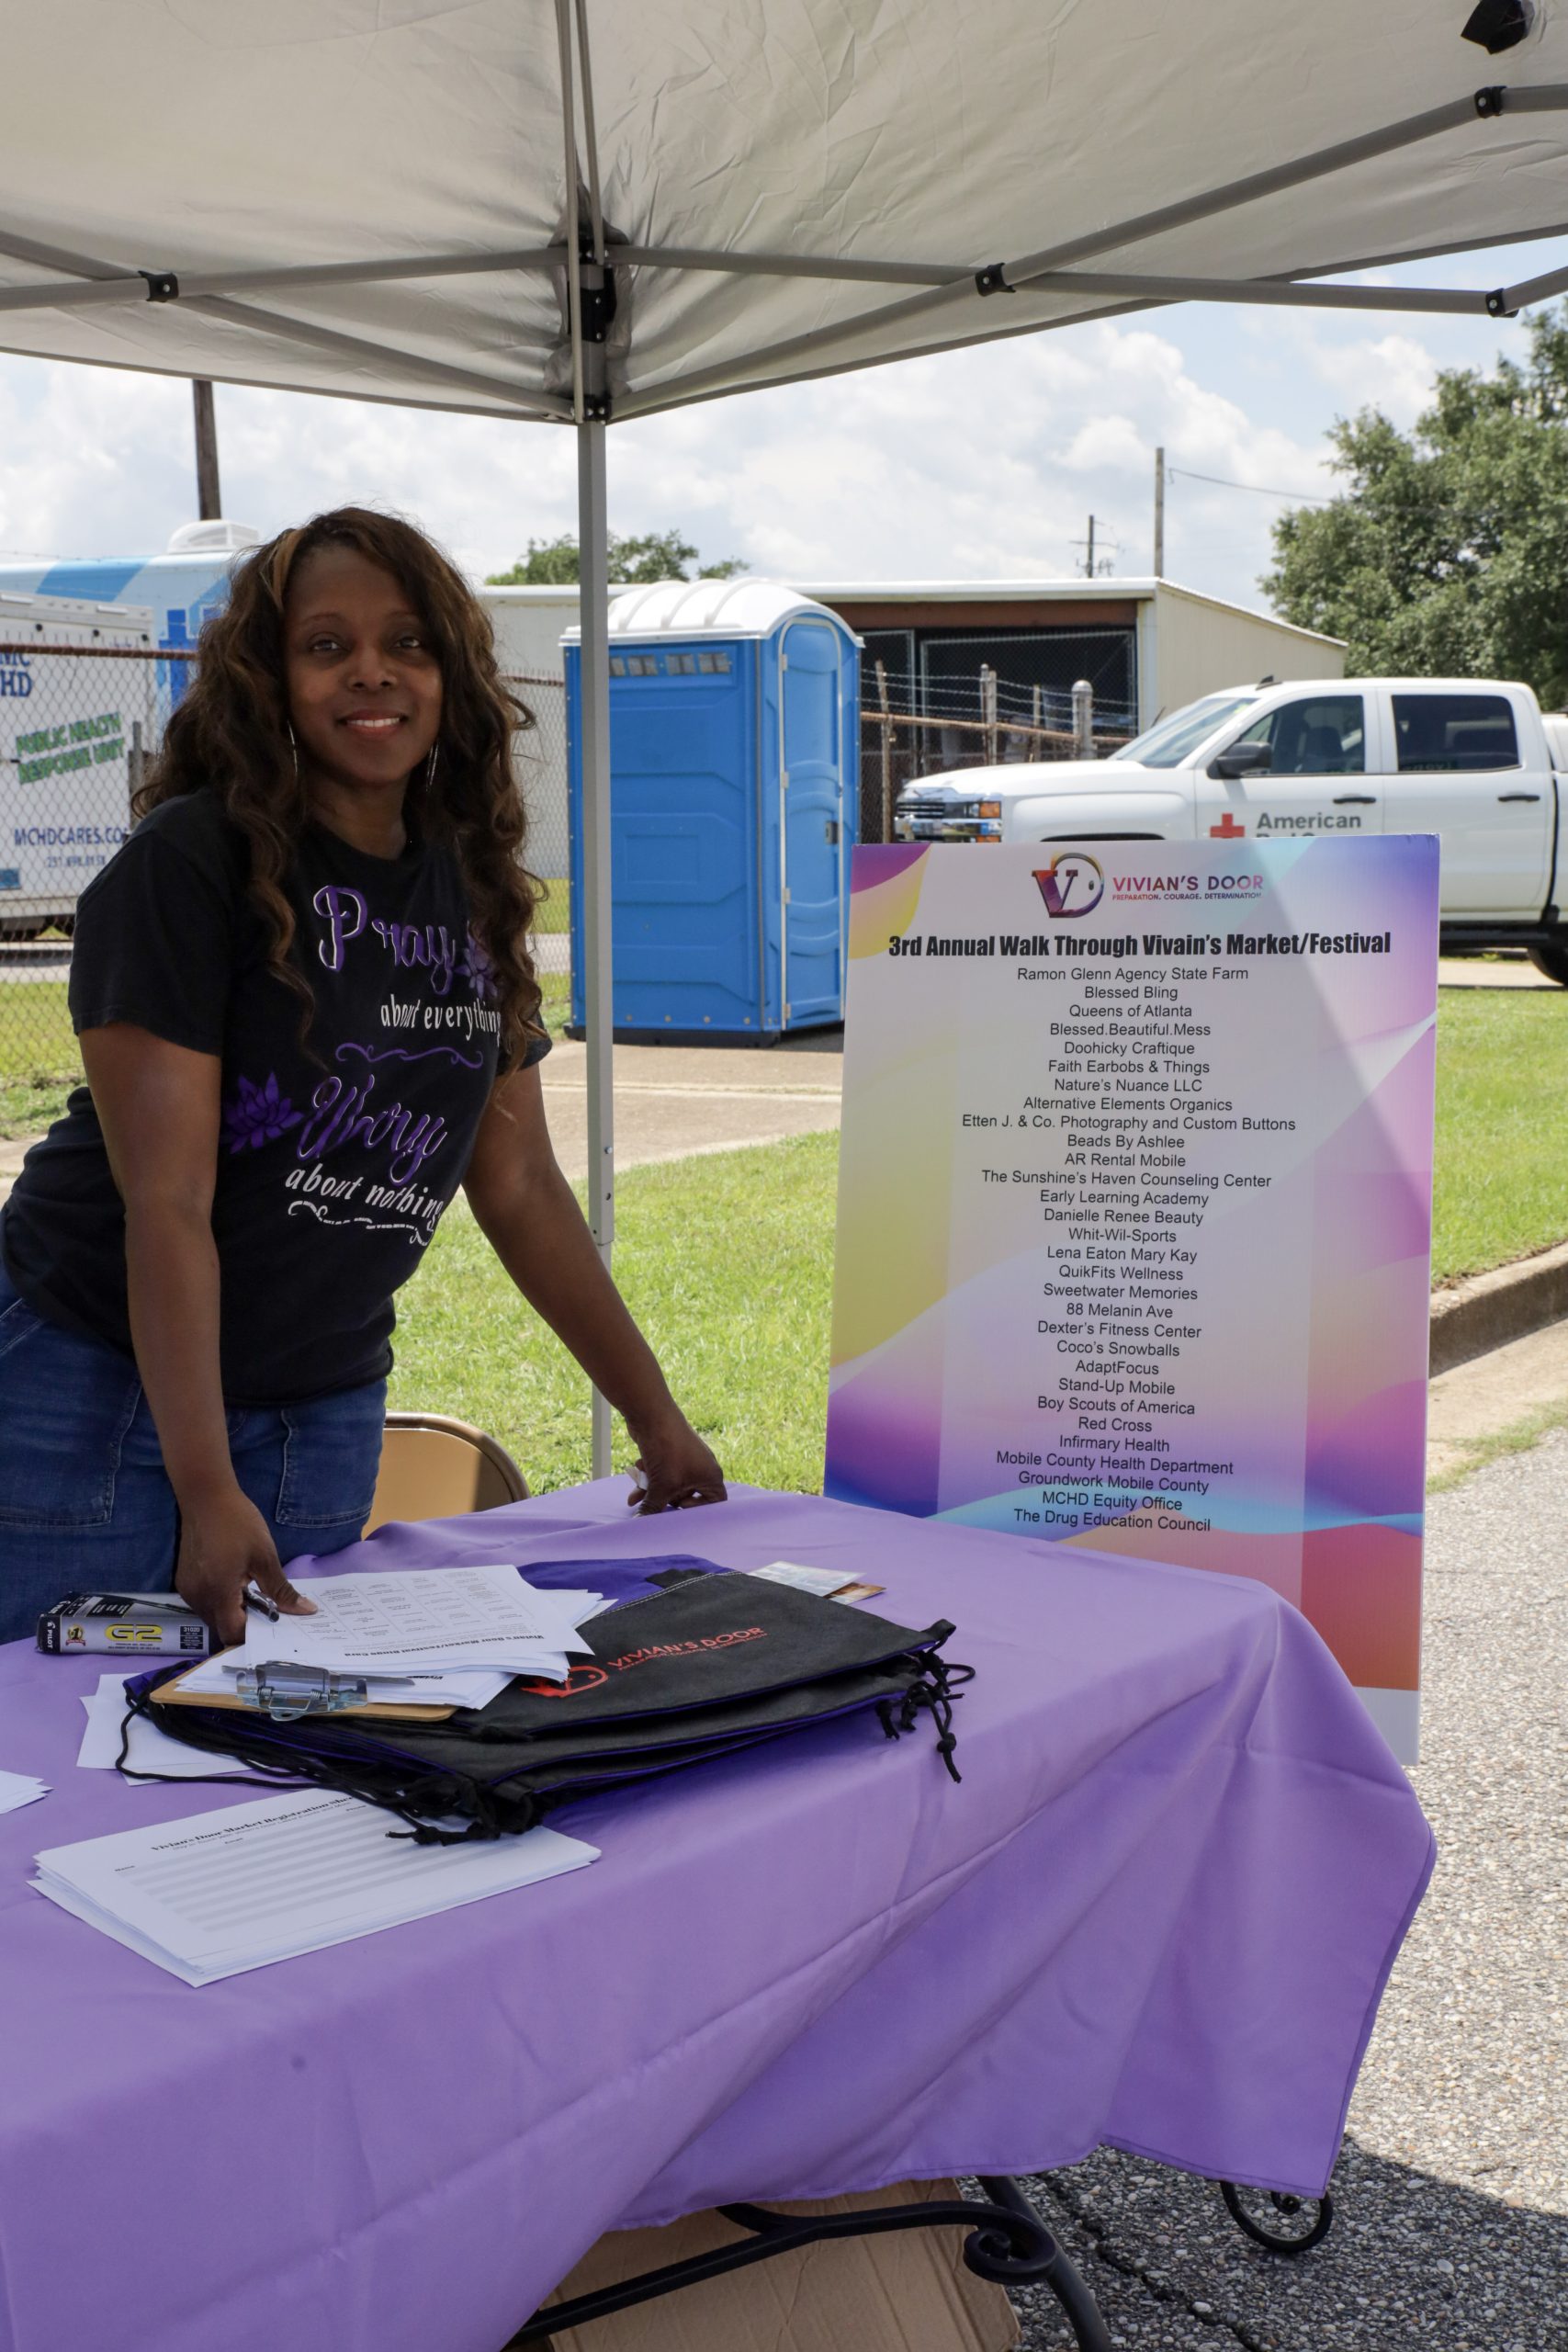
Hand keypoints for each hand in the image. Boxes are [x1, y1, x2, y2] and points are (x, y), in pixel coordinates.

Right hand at [174, 1487, 318, 1647]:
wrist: (206, 1496)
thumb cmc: (238, 1523)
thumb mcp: (265, 1557)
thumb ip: (282, 1590)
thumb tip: (306, 1612)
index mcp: (218, 1593)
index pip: (233, 1634)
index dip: (254, 1635)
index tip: (273, 1625)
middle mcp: (198, 1597)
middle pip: (222, 1627)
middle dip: (244, 1624)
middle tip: (267, 1609)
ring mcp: (188, 1590)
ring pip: (212, 1616)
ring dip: (231, 1612)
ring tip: (252, 1593)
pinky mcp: (184, 1581)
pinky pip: (204, 1602)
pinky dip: (220, 1600)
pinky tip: (235, 1583)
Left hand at [625, 1410, 726, 1514]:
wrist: (652, 1414)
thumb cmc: (667, 1451)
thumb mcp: (661, 1486)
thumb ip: (654, 1508)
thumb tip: (643, 1524)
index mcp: (711, 1475)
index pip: (716, 1501)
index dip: (699, 1509)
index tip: (680, 1505)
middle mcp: (702, 1466)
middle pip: (687, 1494)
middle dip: (665, 1499)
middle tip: (653, 1501)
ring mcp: (686, 1458)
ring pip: (670, 1483)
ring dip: (652, 1488)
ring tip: (636, 1492)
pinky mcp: (671, 1451)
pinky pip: (663, 1471)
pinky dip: (650, 1475)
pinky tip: (636, 1473)